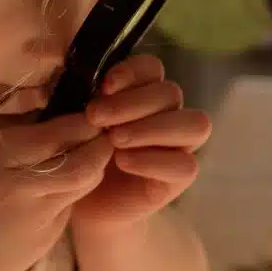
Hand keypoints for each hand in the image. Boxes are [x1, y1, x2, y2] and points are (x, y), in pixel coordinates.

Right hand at [0, 111, 113, 270]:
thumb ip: (8, 128)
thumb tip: (50, 101)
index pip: (56, 132)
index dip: (82, 120)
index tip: (87, 112)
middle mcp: (19, 184)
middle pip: (83, 159)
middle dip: (100, 141)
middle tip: (100, 131)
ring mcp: (37, 215)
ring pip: (85, 181)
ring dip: (95, 163)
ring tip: (88, 152)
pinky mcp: (48, 237)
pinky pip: (71, 203)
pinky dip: (74, 188)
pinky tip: (62, 183)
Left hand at [72, 55, 210, 228]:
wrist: (84, 203)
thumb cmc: (80, 153)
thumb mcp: (77, 122)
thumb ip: (87, 99)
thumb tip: (84, 80)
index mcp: (145, 92)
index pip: (152, 68)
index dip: (131, 72)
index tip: (103, 87)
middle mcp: (169, 113)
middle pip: (171, 93)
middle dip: (131, 103)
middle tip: (96, 117)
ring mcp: (180, 145)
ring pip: (193, 124)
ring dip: (152, 128)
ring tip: (114, 140)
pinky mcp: (181, 177)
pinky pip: (185, 164)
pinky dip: (153, 160)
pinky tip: (124, 162)